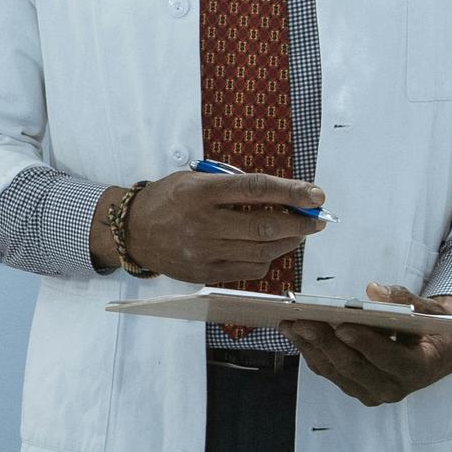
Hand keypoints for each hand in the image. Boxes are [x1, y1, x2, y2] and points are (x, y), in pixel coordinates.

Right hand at [107, 170, 325, 283]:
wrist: (133, 232)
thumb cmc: (168, 199)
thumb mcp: (195, 179)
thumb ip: (232, 184)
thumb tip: (281, 193)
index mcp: (200, 192)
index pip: (256, 189)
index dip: (291, 192)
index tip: (315, 194)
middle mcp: (203, 223)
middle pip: (265, 226)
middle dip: (300, 222)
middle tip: (317, 217)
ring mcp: (204, 252)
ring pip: (262, 251)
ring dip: (290, 242)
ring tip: (300, 232)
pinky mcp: (206, 273)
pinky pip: (250, 269)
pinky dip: (268, 258)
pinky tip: (273, 248)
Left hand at [280, 282, 451, 406]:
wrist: (438, 353)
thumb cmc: (434, 328)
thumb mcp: (430, 309)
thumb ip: (405, 299)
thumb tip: (374, 291)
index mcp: (419, 368)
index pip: (389, 359)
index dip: (366, 344)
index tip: (342, 327)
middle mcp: (394, 388)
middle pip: (355, 368)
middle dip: (326, 344)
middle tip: (302, 322)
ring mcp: (373, 392)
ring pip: (337, 372)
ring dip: (311, 348)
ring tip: (290, 324)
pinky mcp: (357, 389)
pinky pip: (330, 373)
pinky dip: (312, 352)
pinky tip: (296, 333)